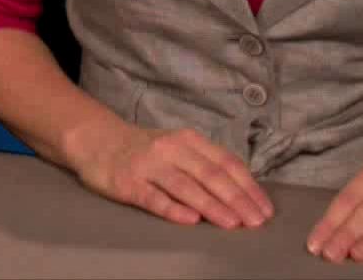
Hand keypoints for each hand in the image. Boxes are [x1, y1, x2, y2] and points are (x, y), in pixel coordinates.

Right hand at [71, 122, 274, 229]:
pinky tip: (190, 220)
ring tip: (232, 222)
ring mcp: (149, 165)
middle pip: (210, 175)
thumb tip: (243, 192)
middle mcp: (171, 149)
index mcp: (189, 140)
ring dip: (212, 205)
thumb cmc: (146, 149)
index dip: (248, 186)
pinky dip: (173, 209)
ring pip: (186, 186)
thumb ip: (206, 164)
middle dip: (237, 199)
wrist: (97, 140)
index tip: (264, 208)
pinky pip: (154, 198)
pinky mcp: (128, 183)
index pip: (226, 163)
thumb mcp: (179, 147)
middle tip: (255, 221)